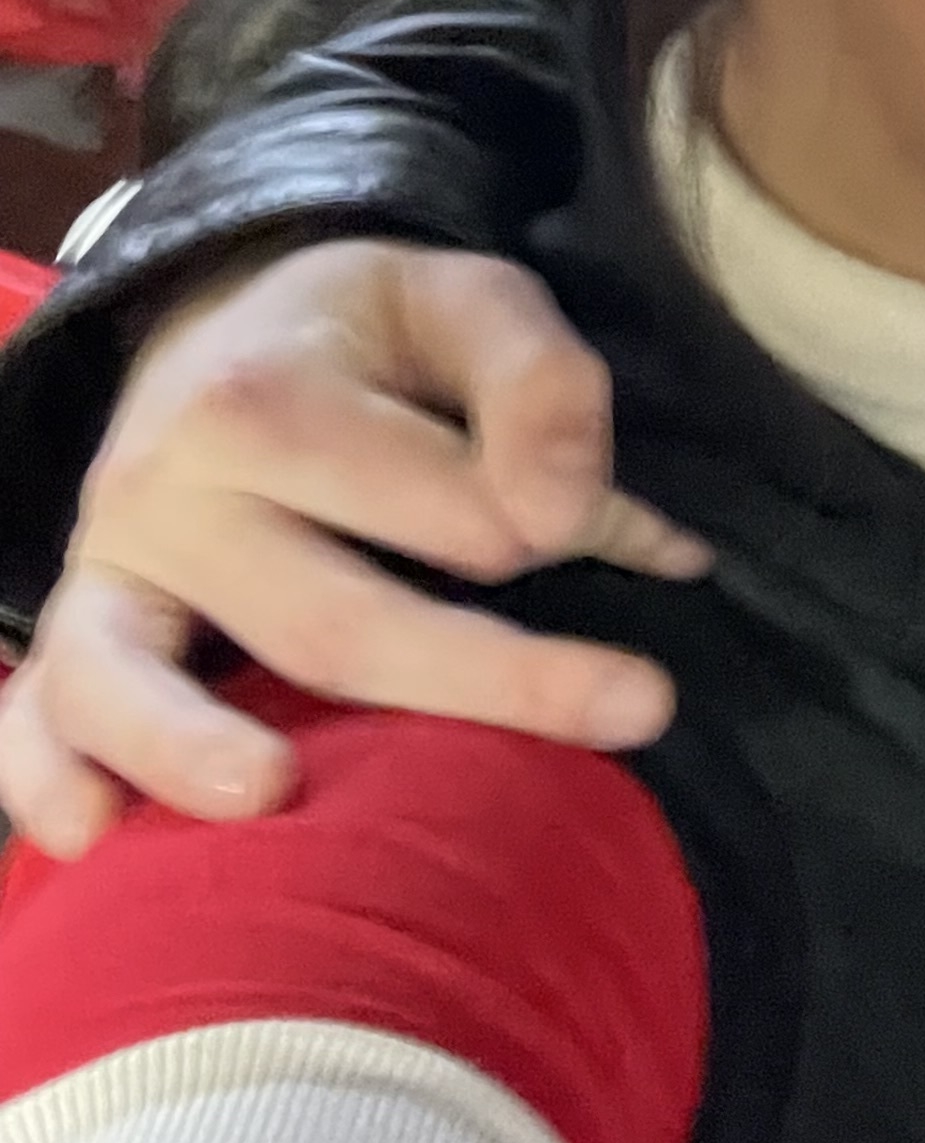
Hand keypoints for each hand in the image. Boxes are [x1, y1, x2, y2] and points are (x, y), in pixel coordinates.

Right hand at [0, 242, 709, 857]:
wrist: (219, 330)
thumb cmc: (369, 338)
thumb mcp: (471, 302)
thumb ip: (540, 383)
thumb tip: (564, 512)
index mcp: (262, 393)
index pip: (427, 495)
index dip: (542, 526)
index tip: (642, 542)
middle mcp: (164, 486)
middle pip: (323, 618)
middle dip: (489, 676)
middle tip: (644, 707)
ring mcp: (107, 576)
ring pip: (128, 676)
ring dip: (189, 746)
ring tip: (277, 791)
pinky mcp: (75, 646)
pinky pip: (28, 724)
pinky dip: (45, 783)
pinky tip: (99, 839)